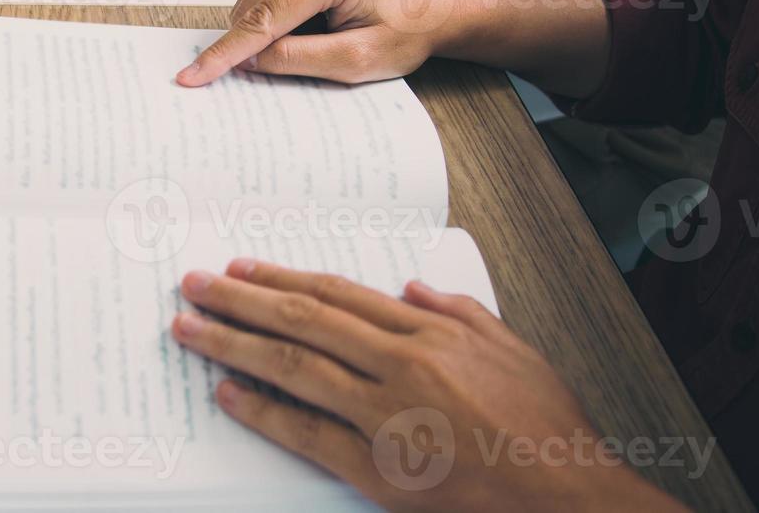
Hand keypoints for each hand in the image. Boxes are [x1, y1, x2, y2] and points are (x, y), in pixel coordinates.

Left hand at [171, 261, 685, 511]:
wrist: (567, 497)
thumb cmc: (546, 428)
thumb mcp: (512, 348)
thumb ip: (458, 311)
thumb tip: (411, 287)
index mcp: (430, 334)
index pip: (338, 295)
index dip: (283, 279)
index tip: (244, 269)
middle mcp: (400, 368)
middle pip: (303, 322)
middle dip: (241, 300)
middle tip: (194, 286)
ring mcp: (385, 420)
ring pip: (295, 370)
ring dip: (235, 345)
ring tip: (191, 329)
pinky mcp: (379, 472)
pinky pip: (308, 436)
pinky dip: (264, 413)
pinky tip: (228, 395)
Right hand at [175, 0, 462, 86]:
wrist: (427, 8)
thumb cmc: (404, 32)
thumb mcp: (356, 61)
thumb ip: (298, 60)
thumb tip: (248, 60)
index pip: (266, 19)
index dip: (227, 53)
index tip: (194, 75)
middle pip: (255, 8)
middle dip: (258, 45)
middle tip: (305, 59)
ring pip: (253, 0)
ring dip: (268, 30)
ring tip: (318, 37)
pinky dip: (273, 18)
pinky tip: (307, 24)